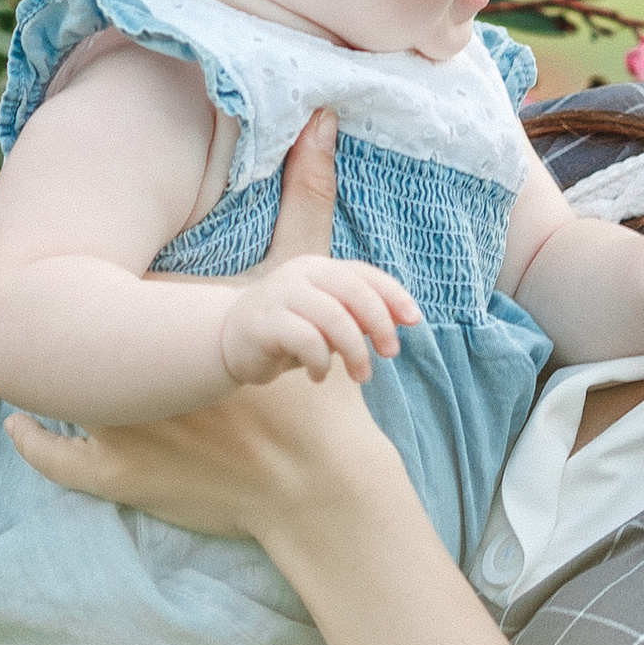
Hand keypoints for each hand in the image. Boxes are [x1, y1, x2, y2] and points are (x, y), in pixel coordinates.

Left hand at [3, 103, 420, 543]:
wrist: (318, 485)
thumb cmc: (317, 391)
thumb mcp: (311, 286)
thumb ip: (310, 200)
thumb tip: (322, 118)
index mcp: (166, 323)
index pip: (112, 282)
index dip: (97, 269)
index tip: (73, 253)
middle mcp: (132, 369)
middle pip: (77, 328)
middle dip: (59, 313)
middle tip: (40, 296)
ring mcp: (119, 425)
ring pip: (57, 393)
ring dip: (40, 377)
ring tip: (25, 355)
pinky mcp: (120, 476)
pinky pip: (60, 459)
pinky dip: (36, 441)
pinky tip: (20, 424)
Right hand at [220, 251, 421, 388]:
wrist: (229, 340)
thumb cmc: (290, 331)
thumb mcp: (327, 319)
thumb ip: (357, 315)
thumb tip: (402, 321)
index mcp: (319, 267)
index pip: (364, 274)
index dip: (393, 294)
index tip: (414, 320)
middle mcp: (300, 274)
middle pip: (353, 291)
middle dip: (379, 323)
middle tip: (390, 353)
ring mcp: (280, 295)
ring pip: (333, 317)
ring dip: (355, 351)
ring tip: (360, 375)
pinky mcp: (264, 322)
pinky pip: (306, 340)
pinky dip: (321, 362)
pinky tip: (319, 376)